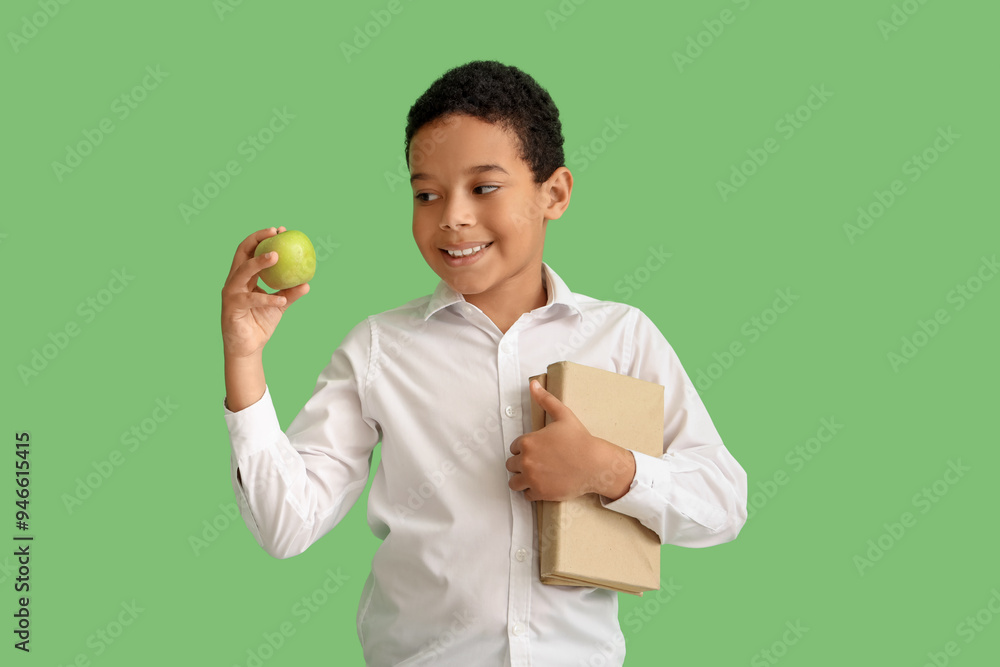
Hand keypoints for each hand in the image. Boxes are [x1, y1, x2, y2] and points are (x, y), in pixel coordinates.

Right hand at [221, 226, 309, 359]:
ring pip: (243, 272)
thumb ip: (290, 293)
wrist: (248, 347)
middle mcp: (234, 281)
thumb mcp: (279, 305)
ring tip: (277, 257)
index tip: (279, 230)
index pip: (250, 251)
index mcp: (244, 277)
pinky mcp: (231, 308)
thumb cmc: (260, 322)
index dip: (262, 238)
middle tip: (275, 234)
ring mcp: (231, 293)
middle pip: (242, 253)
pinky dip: (268, 299)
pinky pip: (251, 299)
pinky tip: (282, 300)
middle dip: (257, 240)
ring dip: (259, 263)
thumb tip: (307, 283)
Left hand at [506, 380, 635, 501]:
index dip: (525, 448)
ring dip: (522, 479)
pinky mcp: (540, 492)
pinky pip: (526, 495)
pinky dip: (532, 492)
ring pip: (514, 482)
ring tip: (536, 475)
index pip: (515, 447)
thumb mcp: (563, 415)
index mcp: (528, 442)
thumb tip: (533, 384)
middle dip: (522, 463)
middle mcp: (526, 461)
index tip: (538, 450)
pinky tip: (544, 484)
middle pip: (511, 465)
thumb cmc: (580, 440)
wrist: (595, 464)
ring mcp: (532, 478)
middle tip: (538, 463)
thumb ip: (545, 399)